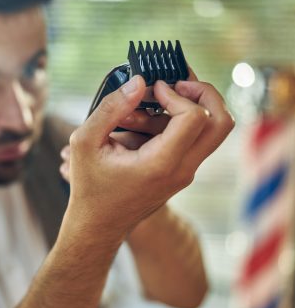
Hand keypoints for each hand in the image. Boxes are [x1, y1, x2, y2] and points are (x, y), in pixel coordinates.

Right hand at [63, 74, 233, 234]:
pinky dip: (174, 124)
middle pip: (221, 122)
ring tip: (142, 110)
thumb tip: (139, 81)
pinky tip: (141, 125)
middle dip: (204, 94)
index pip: (196, 117)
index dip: (177, 93)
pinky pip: (191, 140)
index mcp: (161, 164)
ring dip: (182, 109)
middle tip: (178, 83)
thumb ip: (111, 108)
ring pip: (209, 130)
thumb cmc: (89, 187)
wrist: (99, 226)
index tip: (153, 88)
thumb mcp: (86, 142)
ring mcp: (185, 173)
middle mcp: (182, 170)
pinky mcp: (180, 173)